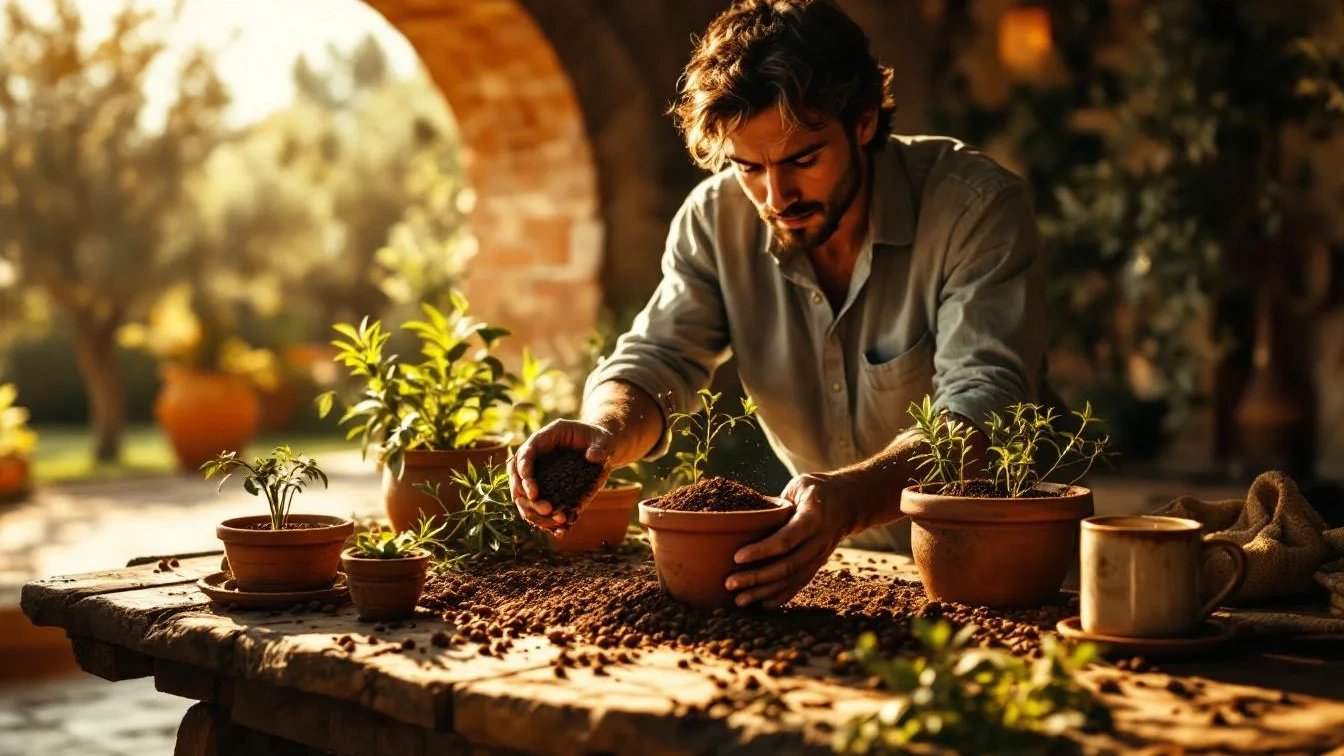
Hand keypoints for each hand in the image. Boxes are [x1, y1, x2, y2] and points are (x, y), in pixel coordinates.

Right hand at [508, 419, 614, 530]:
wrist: (599, 450)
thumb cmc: (599, 439)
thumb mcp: (603, 440)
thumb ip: (600, 447)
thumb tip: (593, 457)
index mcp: (543, 440)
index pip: (525, 455)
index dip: (525, 474)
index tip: (533, 493)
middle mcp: (536, 459)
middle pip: (518, 480)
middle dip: (528, 499)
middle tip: (547, 509)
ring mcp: (539, 477)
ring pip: (525, 499)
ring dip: (537, 514)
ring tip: (558, 520)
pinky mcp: (549, 492)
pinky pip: (540, 509)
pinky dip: (549, 522)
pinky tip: (561, 531)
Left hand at [725, 472, 856, 607]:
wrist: (848, 503)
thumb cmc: (816, 490)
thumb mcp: (798, 486)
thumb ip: (775, 502)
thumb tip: (745, 515)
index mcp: (813, 517)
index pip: (786, 539)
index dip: (762, 551)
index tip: (737, 557)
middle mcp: (819, 540)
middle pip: (787, 565)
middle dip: (757, 577)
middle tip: (730, 583)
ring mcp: (821, 555)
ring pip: (792, 579)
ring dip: (765, 592)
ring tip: (740, 599)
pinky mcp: (819, 564)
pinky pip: (800, 584)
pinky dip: (782, 596)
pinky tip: (762, 604)